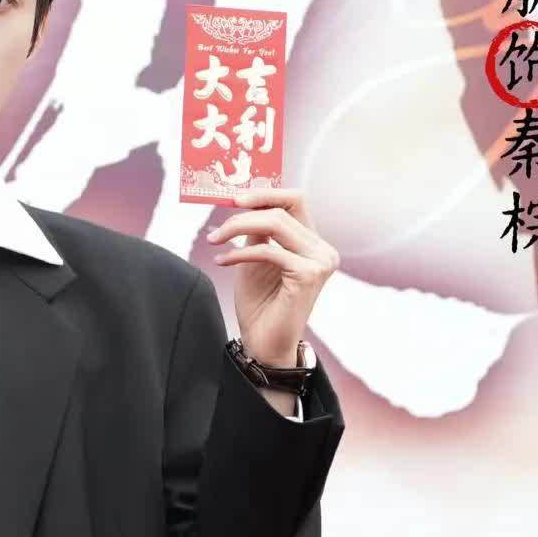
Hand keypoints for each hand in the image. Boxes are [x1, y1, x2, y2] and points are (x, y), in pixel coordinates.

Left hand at [205, 185, 337, 365]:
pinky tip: (222, 261)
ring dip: (237, 228)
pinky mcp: (309, 275)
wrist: (263, 344)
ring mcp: (320, 261)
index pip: (295, 199)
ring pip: (275, 223)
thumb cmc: (260, 303)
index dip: (265, 193)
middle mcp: (323, 249)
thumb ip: (256, 229)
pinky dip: (240, 253)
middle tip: (217, 225)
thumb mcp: (254, 258)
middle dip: (244, 212)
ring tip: (214, 241)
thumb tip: (243, 199)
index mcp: (313, 242)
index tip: (234, 198)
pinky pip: (268, 250)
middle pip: (283, 208)